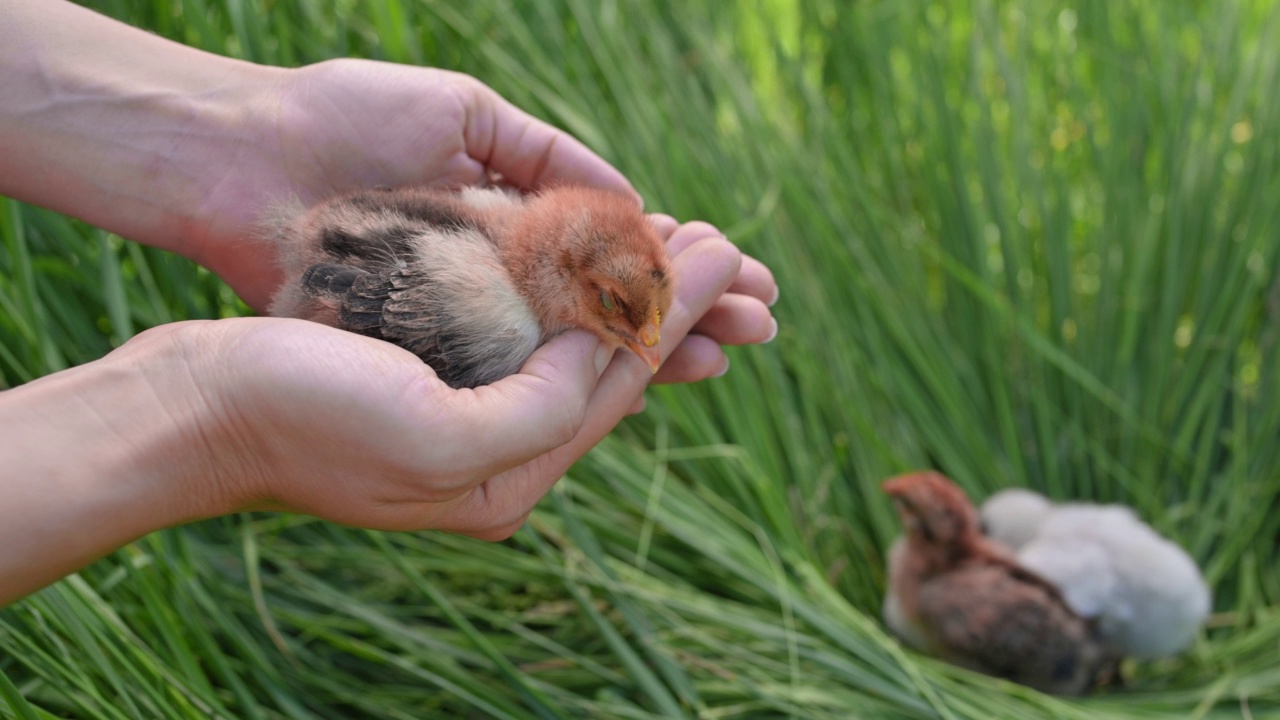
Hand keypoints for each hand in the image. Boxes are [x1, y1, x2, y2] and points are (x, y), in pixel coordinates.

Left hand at [2, 0, 776, 383]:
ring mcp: (470, 317)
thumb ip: (549, 156)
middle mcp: (501, 276)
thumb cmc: (342, 117)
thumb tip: (635, 202)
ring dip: (655, 350)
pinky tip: (641, 374)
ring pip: (579, 345)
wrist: (240, 156)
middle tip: (762, 327)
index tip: (748, 277)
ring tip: (724, 355)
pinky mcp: (430, 348)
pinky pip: (520, 366)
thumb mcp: (466, 112)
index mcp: (512, 217)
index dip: (682, 266)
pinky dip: (580, 371)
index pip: (618, 251)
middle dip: (689, 313)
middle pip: (613, 305)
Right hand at [150, 224, 743, 537]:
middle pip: (601, 370)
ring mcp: (460, 414)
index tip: (727, 255)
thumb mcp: (436, 436)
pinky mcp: (428, 375)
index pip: (613, 389)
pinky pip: (515, 328)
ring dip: (620, 290)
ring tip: (676, 241)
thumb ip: (541, 413)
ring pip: (564, 346)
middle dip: (667, 306)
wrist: (192, 405)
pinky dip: (559, 289)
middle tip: (728, 246)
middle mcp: (493, 454)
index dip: (675, 317)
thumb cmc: (302, 418)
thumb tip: (608, 364)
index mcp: (505, 481)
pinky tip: (587, 255)